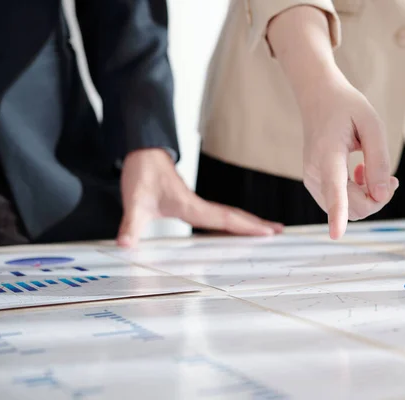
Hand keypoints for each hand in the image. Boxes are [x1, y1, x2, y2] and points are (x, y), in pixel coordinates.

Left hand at [116, 149, 282, 247]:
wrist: (142, 154)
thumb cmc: (142, 174)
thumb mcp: (134, 201)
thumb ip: (130, 225)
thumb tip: (125, 244)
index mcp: (191, 207)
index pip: (225, 219)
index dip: (247, 226)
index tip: (268, 231)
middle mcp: (199, 205)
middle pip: (234, 216)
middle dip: (257, 224)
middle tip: (280, 232)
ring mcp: (198, 204)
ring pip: (229, 214)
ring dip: (248, 222)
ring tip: (268, 229)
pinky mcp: (192, 203)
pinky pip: (220, 214)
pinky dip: (234, 220)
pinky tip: (237, 227)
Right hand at [267, 5, 396, 239]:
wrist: (318, 99)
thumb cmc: (347, 108)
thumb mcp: (372, 124)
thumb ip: (379, 160)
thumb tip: (382, 196)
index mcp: (328, 153)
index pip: (334, 188)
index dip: (337, 214)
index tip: (336, 235)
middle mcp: (314, 172)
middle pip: (352, 207)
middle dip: (377, 200)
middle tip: (391, 178)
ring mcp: (311, 181)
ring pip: (347, 210)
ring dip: (368, 197)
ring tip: (371, 170)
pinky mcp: (314, 185)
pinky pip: (340, 203)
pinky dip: (357, 195)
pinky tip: (359, 173)